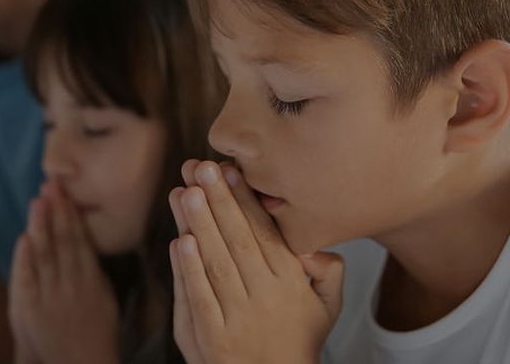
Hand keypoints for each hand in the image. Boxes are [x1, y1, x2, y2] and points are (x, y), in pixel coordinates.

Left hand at [9, 181, 120, 363]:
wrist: (82, 362)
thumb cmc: (97, 331)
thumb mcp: (106, 298)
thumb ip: (95, 272)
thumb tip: (86, 244)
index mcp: (92, 281)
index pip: (81, 241)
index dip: (72, 216)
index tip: (66, 194)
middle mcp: (72, 285)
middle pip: (63, 241)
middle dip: (57, 212)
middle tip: (51, 185)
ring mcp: (52, 296)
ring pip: (46, 255)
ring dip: (41, 226)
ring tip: (37, 201)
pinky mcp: (33, 309)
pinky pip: (29, 278)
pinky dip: (26, 257)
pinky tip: (24, 237)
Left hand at [168, 160, 344, 363]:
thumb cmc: (296, 341)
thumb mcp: (327, 307)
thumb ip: (328, 270)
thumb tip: (315, 243)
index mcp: (291, 283)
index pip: (266, 233)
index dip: (245, 200)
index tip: (229, 170)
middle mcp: (266, 297)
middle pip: (238, 240)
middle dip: (219, 201)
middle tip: (202, 168)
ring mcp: (239, 317)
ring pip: (217, 264)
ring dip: (199, 225)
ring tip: (184, 191)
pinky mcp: (213, 337)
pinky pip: (201, 297)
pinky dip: (189, 270)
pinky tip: (180, 241)